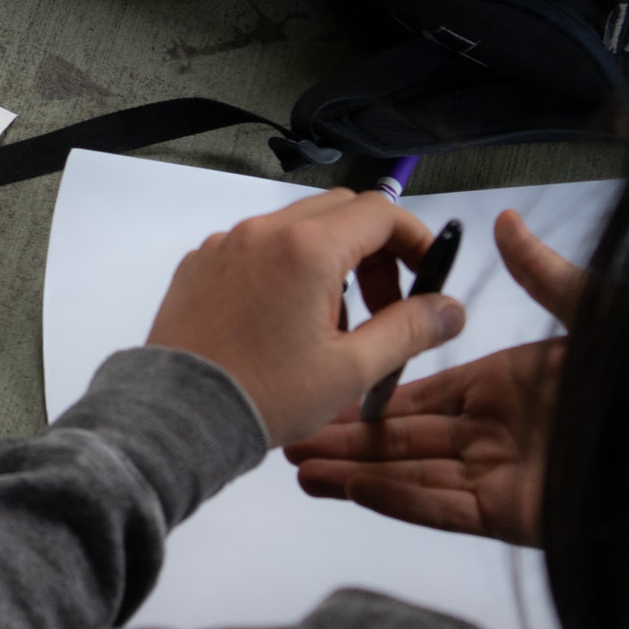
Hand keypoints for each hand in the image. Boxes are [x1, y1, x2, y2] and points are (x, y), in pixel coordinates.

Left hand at [147, 188, 465, 446]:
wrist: (179, 416)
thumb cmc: (264, 396)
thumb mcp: (352, 369)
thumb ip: (409, 330)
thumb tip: (449, 308)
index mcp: (305, 248)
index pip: (381, 212)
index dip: (415, 240)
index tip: (426, 276)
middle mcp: (261, 232)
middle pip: (340, 212)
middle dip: (374, 252)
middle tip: (383, 307)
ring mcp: (225, 244)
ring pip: (297, 228)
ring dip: (331, 262)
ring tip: (333, 327)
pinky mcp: (201, 263)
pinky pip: (257, 248)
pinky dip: (286, 270)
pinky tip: (286, 325)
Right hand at [279, 209, 585, 545]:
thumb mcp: (595, 309)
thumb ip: (542, 273)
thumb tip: (504, 222)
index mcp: (511, 390)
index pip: (424, 393)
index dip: (371, 391)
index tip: (325, 384)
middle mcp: (501, 437)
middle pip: (405, 440)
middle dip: (345, 438)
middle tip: (289, 430)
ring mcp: (506, 478)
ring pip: (412, 476)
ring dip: (354, 472)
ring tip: (296, 463)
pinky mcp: (517, 515)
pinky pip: (443, 508)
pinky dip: (396, 500)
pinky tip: (351, 487)